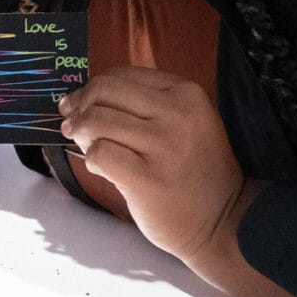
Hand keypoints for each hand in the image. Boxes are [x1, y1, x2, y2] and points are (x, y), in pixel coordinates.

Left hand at [58, 68, 253, 261]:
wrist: (224, 220)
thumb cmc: (194, 170)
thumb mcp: (185, 122)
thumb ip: (143, 104)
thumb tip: (81, 98)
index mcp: (186, 93)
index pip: (120, 76)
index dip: (91, 89)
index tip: (78, 105)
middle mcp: (178, 114)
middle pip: (103, 92)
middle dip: (79, 107)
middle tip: (71, 125)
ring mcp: (165, 146)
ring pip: (96, 121)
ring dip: (80, 134)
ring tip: (87, 147)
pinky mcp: (148, 179)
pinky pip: (99, 154)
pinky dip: (91, 160)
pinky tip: (102, 169)